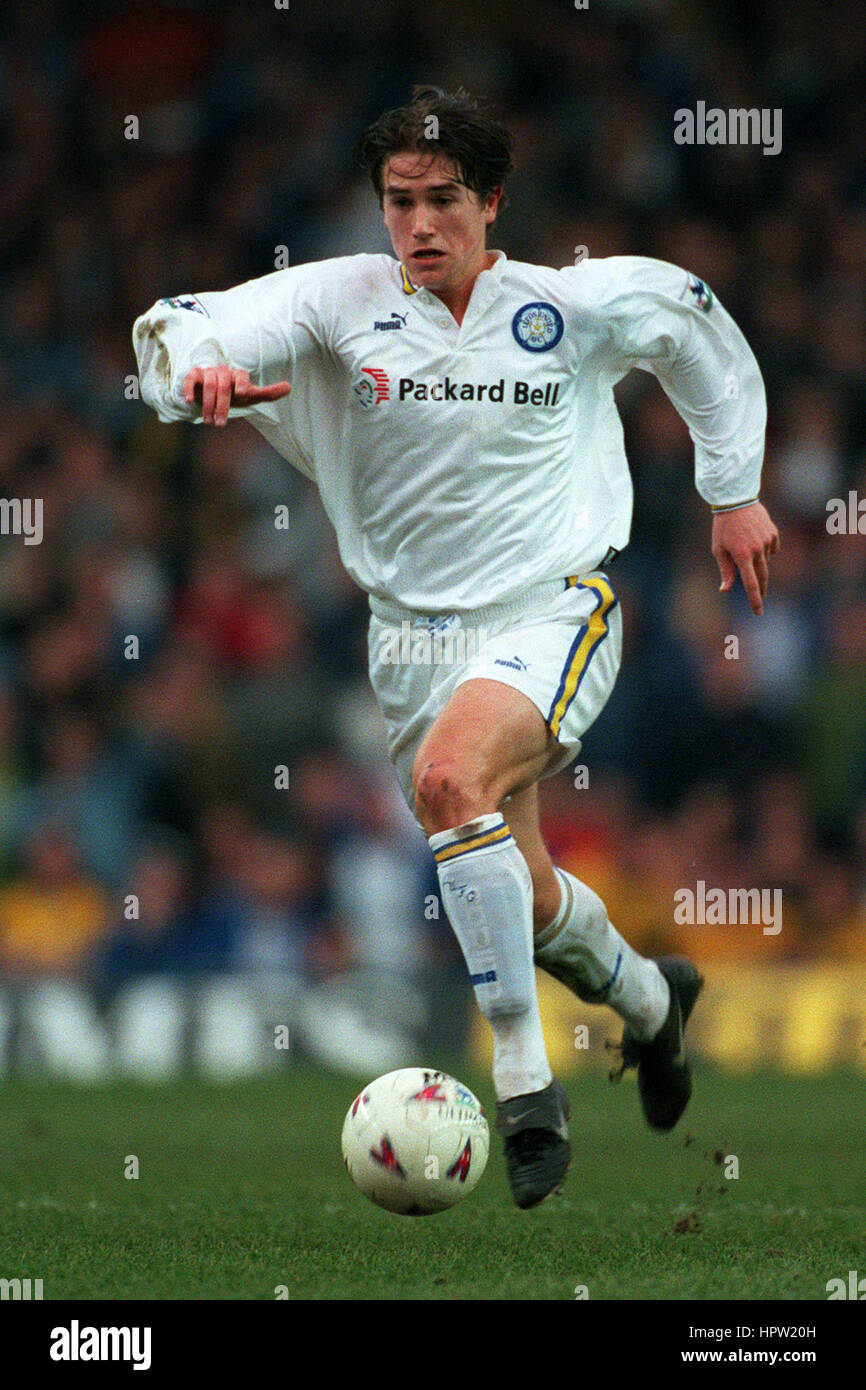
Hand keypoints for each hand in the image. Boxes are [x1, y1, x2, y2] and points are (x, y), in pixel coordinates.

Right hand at [182, 366, 290, 424]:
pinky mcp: (194, 375)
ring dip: (208, 404)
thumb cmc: (235, 395)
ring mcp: (208, 373)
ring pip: (208, 384)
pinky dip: (188, 388)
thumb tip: (289, 386)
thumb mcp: (251, 396)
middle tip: (221, 424)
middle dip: (222, 406)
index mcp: (238, 375)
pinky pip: (191, 379)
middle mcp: (223, 372)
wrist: (213, 394)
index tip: (242, 394)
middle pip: (223, 385)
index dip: (242, 383)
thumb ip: (268, 393)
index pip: (242, 375)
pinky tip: (188, 401)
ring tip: (208, 421)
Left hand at [712, 501, 779, 615]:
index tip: (758, 612)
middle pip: (762, 577)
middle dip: (761, 590)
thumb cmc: (723, 527)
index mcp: (742, 555)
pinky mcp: (773, 533)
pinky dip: (764, 550)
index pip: (751, 584)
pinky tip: (755, 540)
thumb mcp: (718, 549)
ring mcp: (767, 541)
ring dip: (757, 562)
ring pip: (765, 561)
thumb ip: (725, 570)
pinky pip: (771, 549)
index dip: (755, 600)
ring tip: (744, 549)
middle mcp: (757, 550)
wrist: (736, 500)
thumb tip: (725, 589)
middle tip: (760, 599)